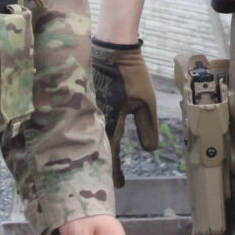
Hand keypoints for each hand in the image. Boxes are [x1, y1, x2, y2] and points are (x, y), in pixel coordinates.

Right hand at [91, 38, 158, 187]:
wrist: (113, 48)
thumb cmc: (131, 74)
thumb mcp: (145, 101)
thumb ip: (147, 126)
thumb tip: (149, 151)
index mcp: (110, 120)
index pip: (112, 152)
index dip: (116, 171)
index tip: (120, 186)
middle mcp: (95, 118)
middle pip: (97, 150)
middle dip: (102, 167)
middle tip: (105, 182)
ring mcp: (88, 110)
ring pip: (90, 139)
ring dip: (95, 153)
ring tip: (99, 168)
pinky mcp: (86, 103)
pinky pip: (87, 125)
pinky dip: (92, 137)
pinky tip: (94, 143)